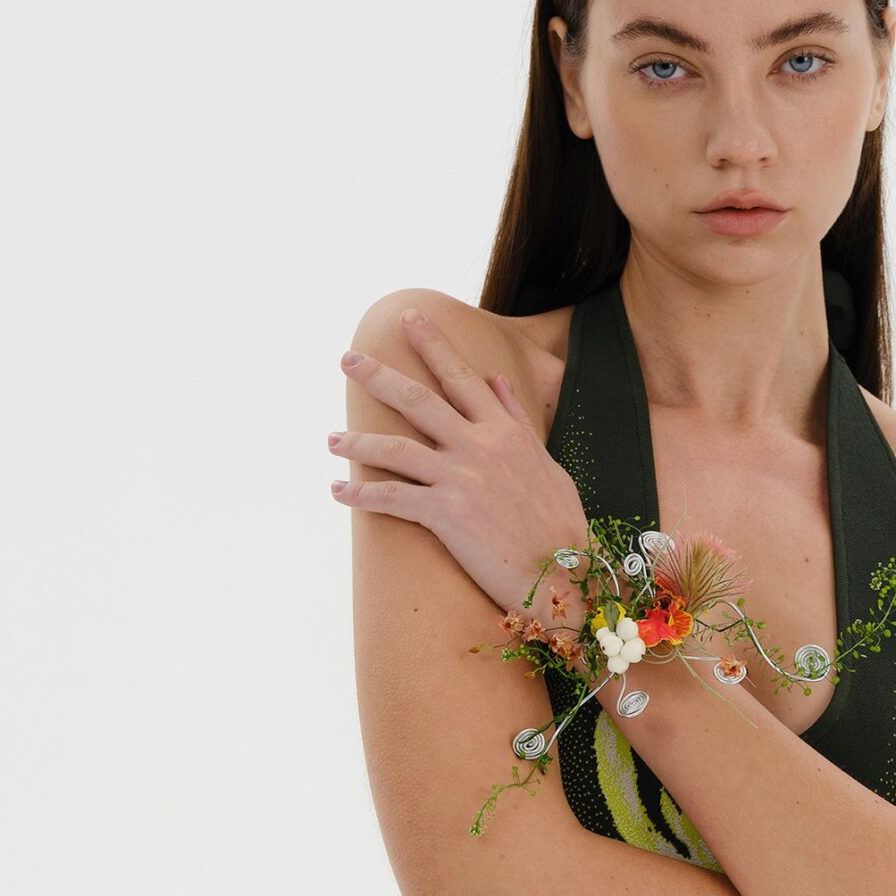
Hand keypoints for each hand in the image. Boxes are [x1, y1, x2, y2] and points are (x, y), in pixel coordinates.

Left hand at [327, 306, 590, 618]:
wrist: (565, 577)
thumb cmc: (561, 526)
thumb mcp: (548, 464)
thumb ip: (518, 420)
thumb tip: (498, 381)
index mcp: (506, 430)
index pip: (463, 375)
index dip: (433, 344)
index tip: (408, 318)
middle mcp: (480, 445)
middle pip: (418, 398)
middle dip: (379, 374)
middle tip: (347, 358)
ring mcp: (461, 478)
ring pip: (395, 448)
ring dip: (357, 441)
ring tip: (331, 439)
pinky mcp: (446, 514)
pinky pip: (392, 497)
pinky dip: (361, 493)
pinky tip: (338, 490)